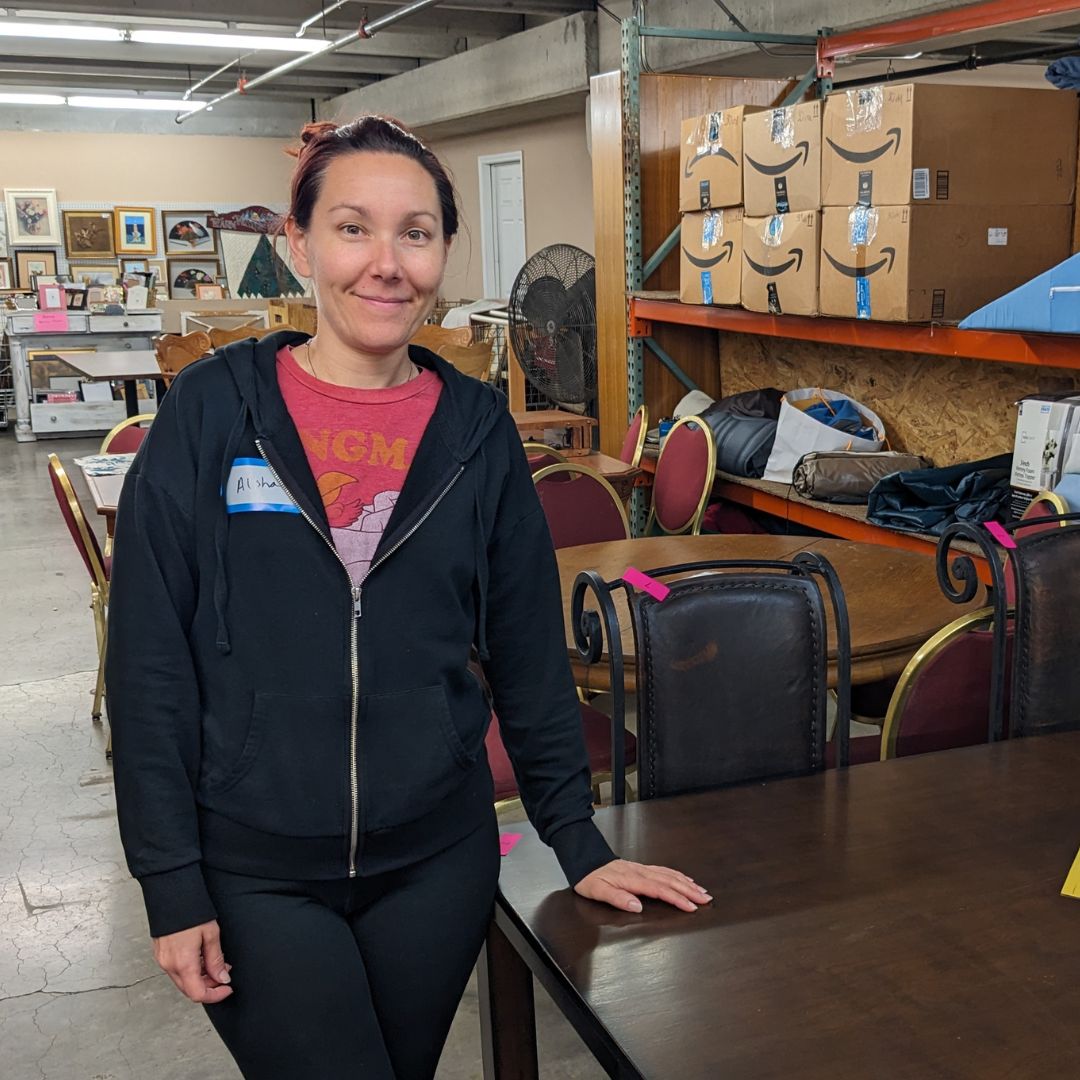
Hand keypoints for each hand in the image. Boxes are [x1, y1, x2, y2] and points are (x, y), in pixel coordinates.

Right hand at [153, 920, 232, 1003]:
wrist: (171, 896)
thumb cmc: (191, 912)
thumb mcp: (211, 934)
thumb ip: (216, 960)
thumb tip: (222, 978)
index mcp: (183, 963)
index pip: (198, 994)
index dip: (215, 995)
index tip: (227, 988)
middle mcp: (169, 966)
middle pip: (189, 989)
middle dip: (209, 986)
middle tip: (224, 973)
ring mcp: (162, 961)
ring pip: (183, 980)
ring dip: (200, 977)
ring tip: (216, 961)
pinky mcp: (160, 954)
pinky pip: (176, 970)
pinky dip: (191, 969)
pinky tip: (201, 957)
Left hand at [574, 859, 710, 912]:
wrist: (585, 860)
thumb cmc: (590, 878)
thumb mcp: (598, 891)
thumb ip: (617, 898)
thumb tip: (637, 906)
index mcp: (632, 879)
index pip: (660, 890)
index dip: (677, 899)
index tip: (691, 907)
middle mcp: (640, 872)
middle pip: (670, 881)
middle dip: (689, 891)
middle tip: (706, 899)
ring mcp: (642, 869)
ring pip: (669, 874)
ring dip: (686, 883)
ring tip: (701, 890)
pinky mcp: (641, 868)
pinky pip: (663, 870)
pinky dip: (676, 874)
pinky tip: (684, 878)